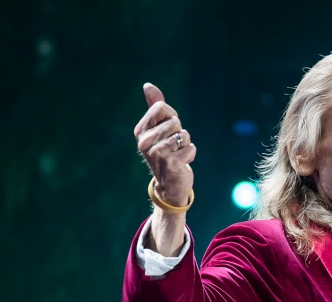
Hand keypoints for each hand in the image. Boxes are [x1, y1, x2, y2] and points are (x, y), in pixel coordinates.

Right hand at [133, 82, 196, 254]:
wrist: (170, 184)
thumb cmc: (167, 152)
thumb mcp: (160, 128)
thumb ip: (155, 107)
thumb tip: (148, 85)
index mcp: (140, 131)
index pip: (162, 108)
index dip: (172, 117)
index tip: (169, 131)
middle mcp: (144, 142)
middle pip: (174, 121)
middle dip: (180, 132)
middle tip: (173, 147)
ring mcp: (157, 153)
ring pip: (184, 135)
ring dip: (186, 144)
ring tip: (177, 154)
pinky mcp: (171, 163)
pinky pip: (191, 147)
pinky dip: (191, 154)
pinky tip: (182, 163)